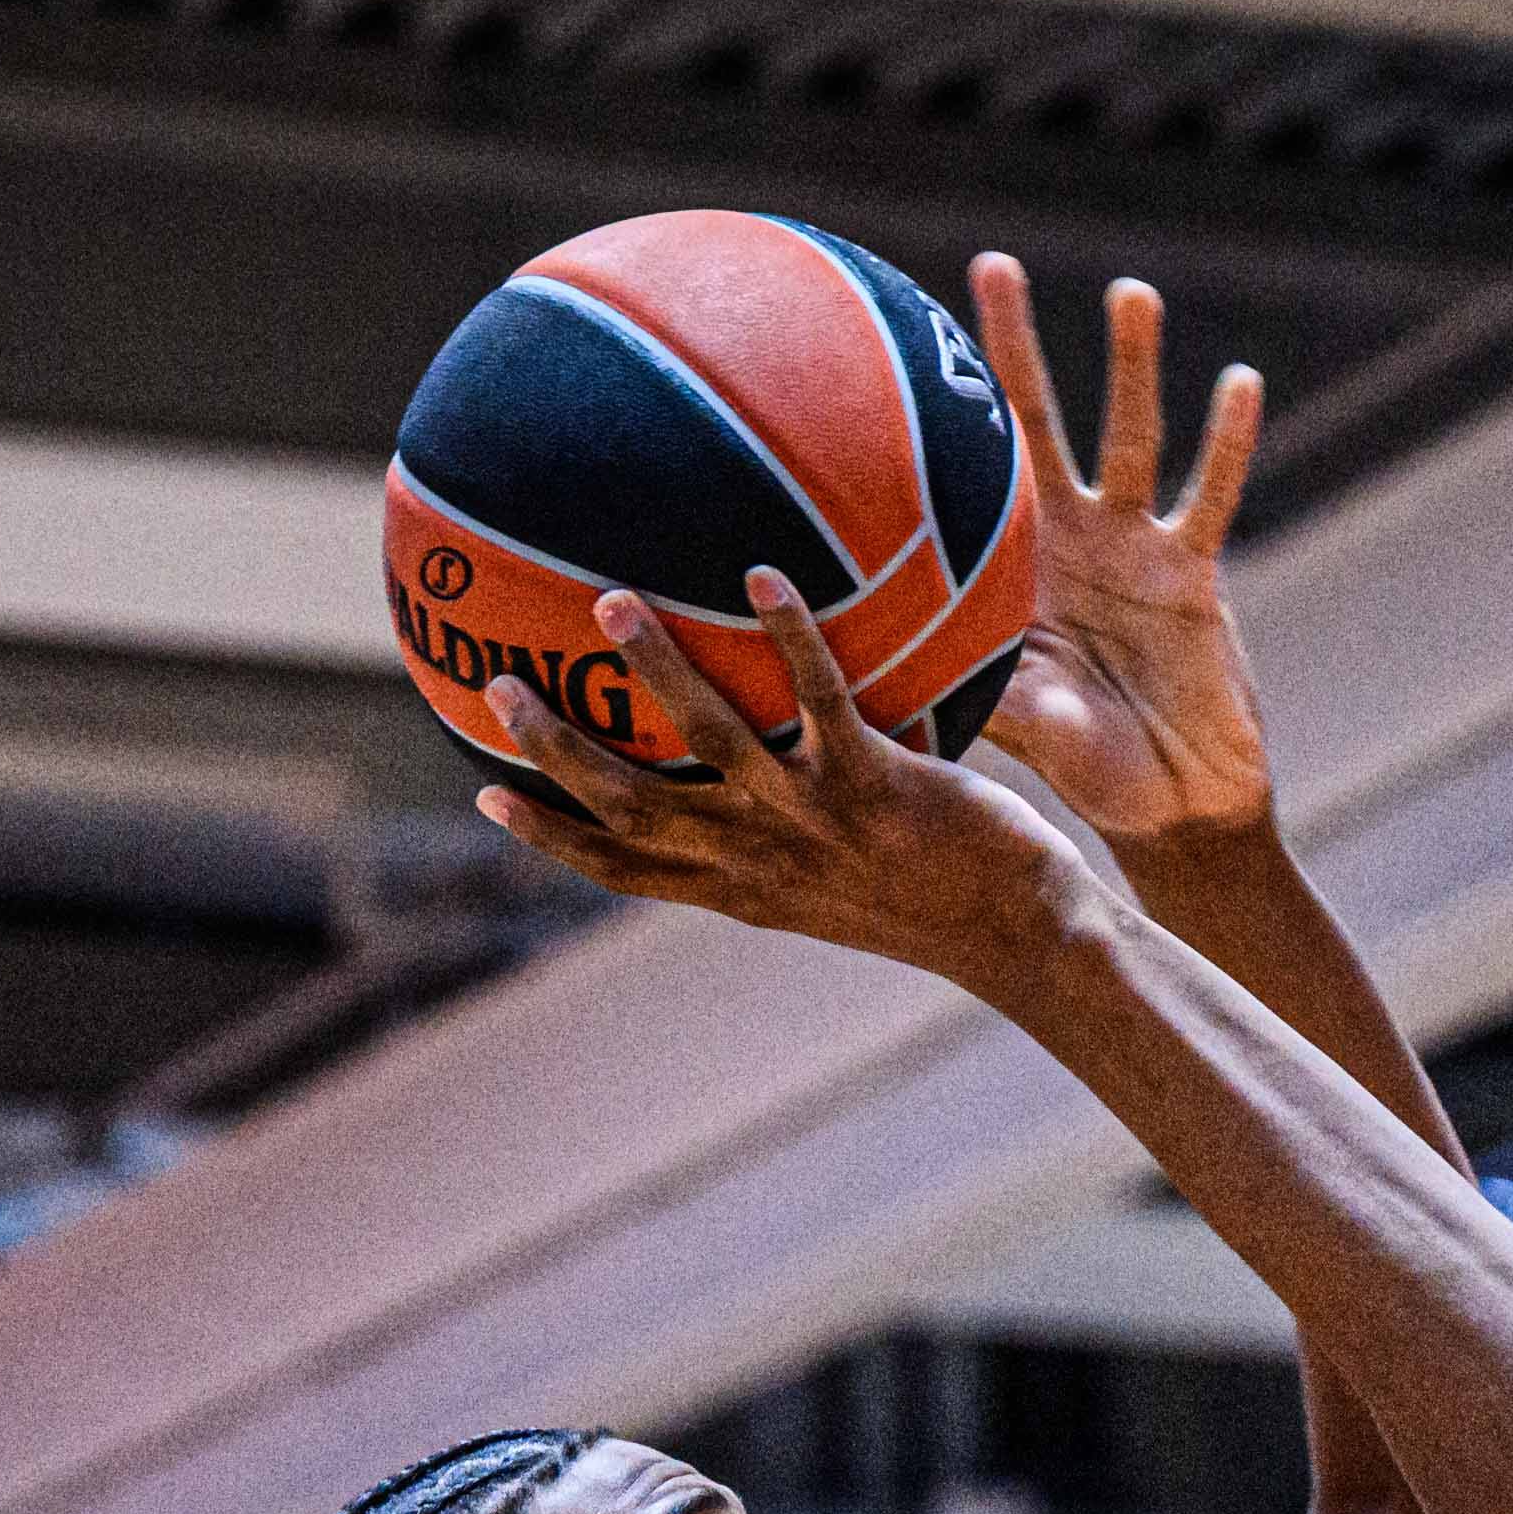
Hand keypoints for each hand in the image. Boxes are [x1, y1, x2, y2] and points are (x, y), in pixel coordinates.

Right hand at [472, 571, 1104, 988]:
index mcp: (744, 891)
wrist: (1024, 939)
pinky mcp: (881, 788)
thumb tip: (753, 766)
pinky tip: (762, 574)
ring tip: (613, 602)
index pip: (625, 870)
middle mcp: (764, 863)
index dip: (553, 839)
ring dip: (658, 675)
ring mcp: (818, 825)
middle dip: (559, 751)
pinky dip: (790, 638)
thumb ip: (783, 832)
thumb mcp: (838, 880)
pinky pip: (824, 701)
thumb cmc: (935, 898)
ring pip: (712, 748)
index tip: (488, 798)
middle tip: (499, 687)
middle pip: (634, 810)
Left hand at [962, 257, 1275, 855]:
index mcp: (1010, 570)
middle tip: (991, 264)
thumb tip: (916, 685)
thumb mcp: (1027, 734)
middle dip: (1013, 347)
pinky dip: (1228, 441)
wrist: (1176, 803)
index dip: (936, 417)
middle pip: (1037, 423)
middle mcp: (1068, 541)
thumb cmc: (1088, 773)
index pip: (965, 476)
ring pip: (1133, 438)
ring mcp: (1135, 547)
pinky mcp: (1195, 570)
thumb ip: (988, 699)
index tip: (897, 342)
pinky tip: (1240, 380)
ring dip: (1132, 366)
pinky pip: (1214, 494)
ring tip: (1130, 294)